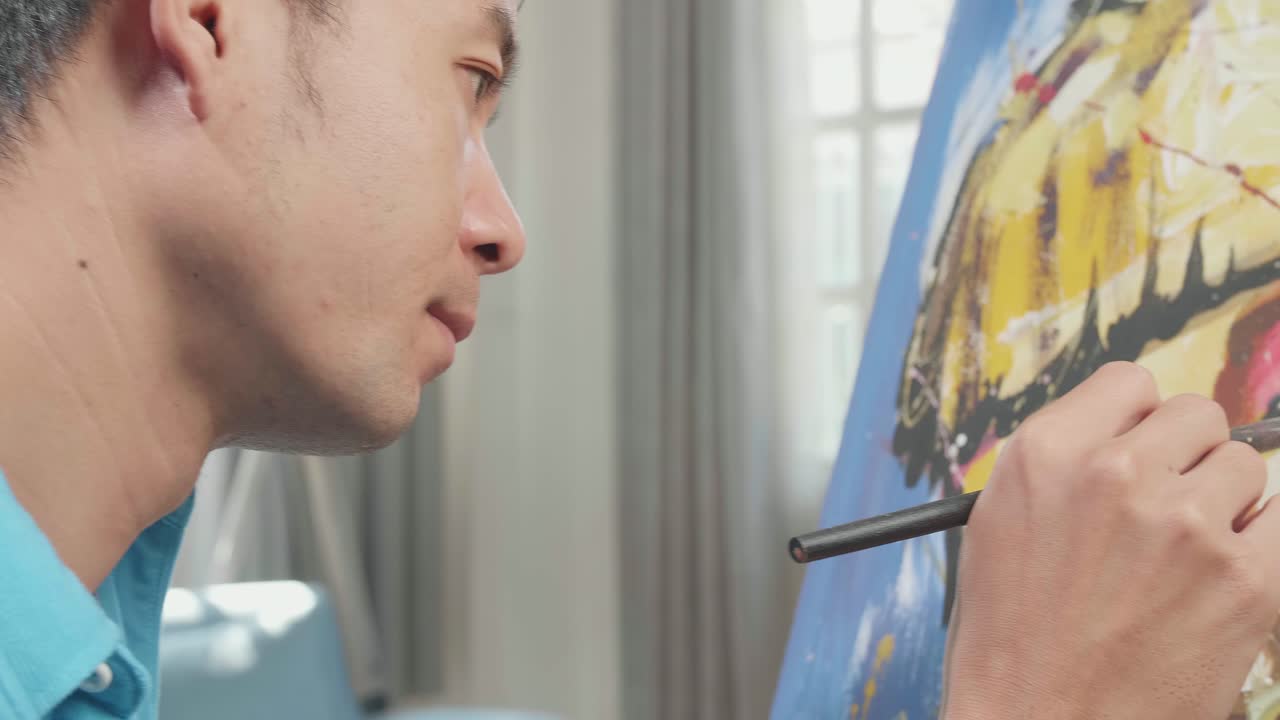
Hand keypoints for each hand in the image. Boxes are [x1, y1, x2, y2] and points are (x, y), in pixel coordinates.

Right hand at [940, 362, 1279, 719]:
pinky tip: (1219, 578)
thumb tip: (1129, 431)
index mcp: (1046, 454)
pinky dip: (1260, 542)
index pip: (1130, 383)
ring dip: (1225, 501)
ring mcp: (1186, 523)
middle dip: (1186, 456)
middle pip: (1197, 415)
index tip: (1138, 454)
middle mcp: (1115, 473)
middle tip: (1164, 509)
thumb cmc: (1011, 637)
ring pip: (1246, 465)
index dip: (1137, 420)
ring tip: (1184, 556)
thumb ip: (1063, 463)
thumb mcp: (999, 524)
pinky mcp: (1245, 580)